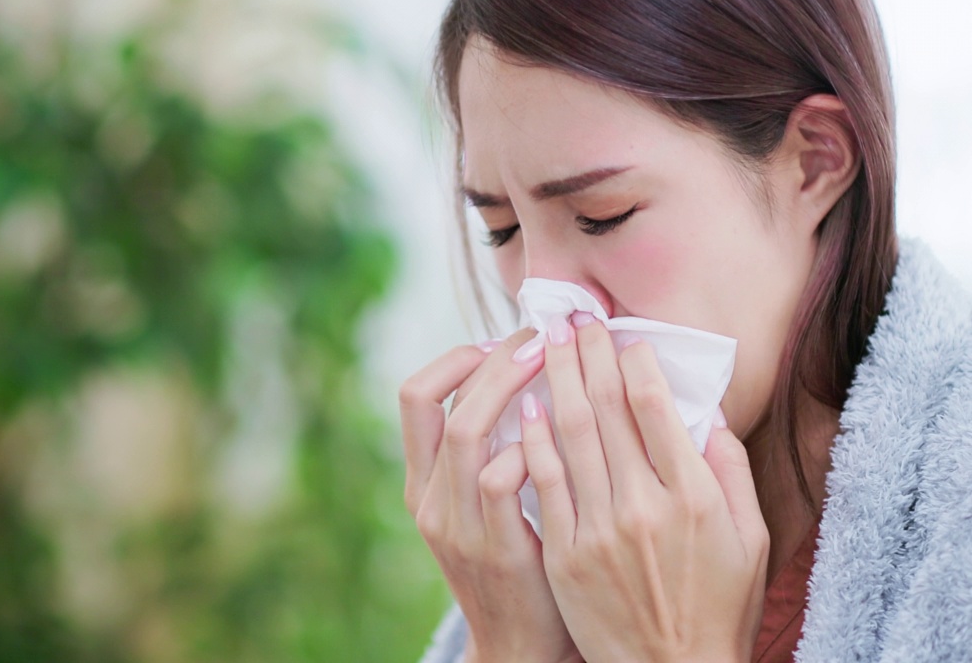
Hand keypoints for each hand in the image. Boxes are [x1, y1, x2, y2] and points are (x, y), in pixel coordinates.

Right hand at [400, 329, 582, 662]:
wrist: (521, 644)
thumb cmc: (520, 559)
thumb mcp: (484, 504)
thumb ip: (493, 449)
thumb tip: (522, 374)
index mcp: (422, 482)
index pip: (414, 395)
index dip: (455, 358)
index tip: (501, 341)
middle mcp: (429, 500)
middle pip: (443, 405)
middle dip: (492, 361)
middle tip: (540, 339)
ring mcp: (457, 526)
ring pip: (467, 434)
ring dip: (510, 389)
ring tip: (552, 365)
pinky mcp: (495, 550)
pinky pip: (500, 482)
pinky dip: (526, 448)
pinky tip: (558, 430)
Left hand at [522, 313, 767, 662]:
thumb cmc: (717, 604)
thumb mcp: (750, 539)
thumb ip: (728, 471)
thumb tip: (702, 413)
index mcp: (694, 496)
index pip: (655, 407)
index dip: (635, 361)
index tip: (624, 334)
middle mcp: (645, 506)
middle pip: (608, 409)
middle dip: (589, 354)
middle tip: (574, 316)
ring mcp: (600, 529)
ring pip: (571, 435)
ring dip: (556, 379)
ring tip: (546, 340)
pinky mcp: (566, 551)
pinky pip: (544, 481)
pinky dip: (534, 438)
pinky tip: (525, 405)